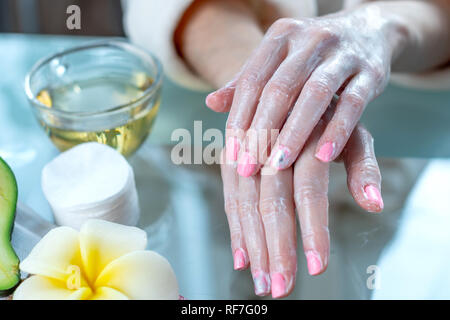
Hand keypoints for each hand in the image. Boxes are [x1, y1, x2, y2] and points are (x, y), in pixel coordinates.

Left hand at [209, 4, 406, 176]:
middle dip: (261, 131)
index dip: (239, 118)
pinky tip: (324, 157)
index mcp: (281, 37)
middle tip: (247, 167)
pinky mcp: (370, 71)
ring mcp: (342, 54)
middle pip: (279, 89)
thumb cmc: (312, 57)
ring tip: (278, 165)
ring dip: (295, 133)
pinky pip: (353, 103)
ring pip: (314, 94)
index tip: (231, 153)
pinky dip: (337, 131)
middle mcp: (310, 40)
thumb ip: (248, 82)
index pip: (252, 80)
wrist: (368, 30)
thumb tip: (210, 103)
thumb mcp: (279, 61)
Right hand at [221, 115, 381, 297]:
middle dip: (275, 245)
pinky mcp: (233, 152)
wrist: (287, 75)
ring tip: (259, 281)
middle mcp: (273, 138)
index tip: (317, 267)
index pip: (307, 188)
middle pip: (271, 198)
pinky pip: (229, 192)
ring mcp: (248, 145)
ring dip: (251, 243)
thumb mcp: (353, 133)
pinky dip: (235, 226)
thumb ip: (362, 166)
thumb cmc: (329, 114)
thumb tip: (374, 204)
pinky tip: (241, 257)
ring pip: (244, 199)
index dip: (311, 227)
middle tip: (279, 288)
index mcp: (307, 132)